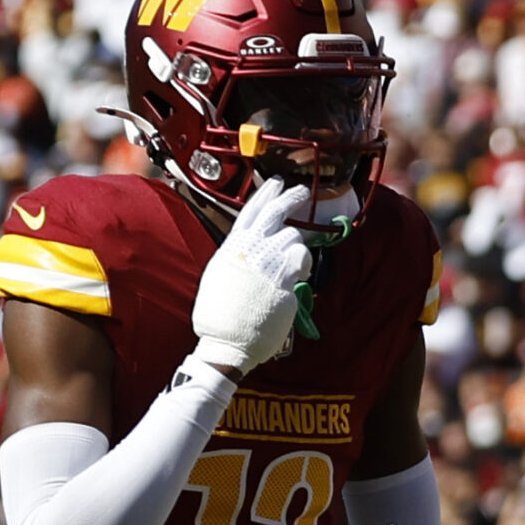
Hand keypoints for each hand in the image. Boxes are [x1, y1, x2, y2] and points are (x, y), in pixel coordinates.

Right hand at [191, 178, 314, 373]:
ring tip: (292, 264)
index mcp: (230, 249)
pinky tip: (299, 274)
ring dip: (297, 247)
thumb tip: (250, 255)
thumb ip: (238, 261)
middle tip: (301, 191)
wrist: (226, 341)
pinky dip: (303, 262)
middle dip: (290, 197)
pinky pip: (301, 257)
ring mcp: (265, 262)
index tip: (274, 183)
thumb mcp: (220, 279)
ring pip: (293, 236)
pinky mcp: (282, 277)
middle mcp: (247, 251)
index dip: (263, 196)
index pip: (248, 213)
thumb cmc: (222, 319)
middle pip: (272, 213)